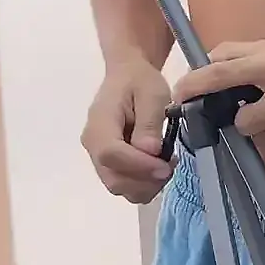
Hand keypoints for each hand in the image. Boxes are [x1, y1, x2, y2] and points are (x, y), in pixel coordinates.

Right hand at [81, 61, 173, 203]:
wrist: (128, 77)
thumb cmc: (139, 81)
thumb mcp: (152, 92)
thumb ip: (150, 121)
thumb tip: (150, 151)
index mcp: (99, 123)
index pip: (111, 154)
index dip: (139, 166)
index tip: (164, 166)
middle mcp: (93, 145)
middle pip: (113, 178)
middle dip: (146, 180)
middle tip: (171, 163)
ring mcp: (99, 158)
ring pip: (119, 187)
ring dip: (147, 185)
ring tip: (166, 163)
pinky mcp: (109, 166)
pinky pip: (124, 184)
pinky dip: (144, 184)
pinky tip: (158, 167)